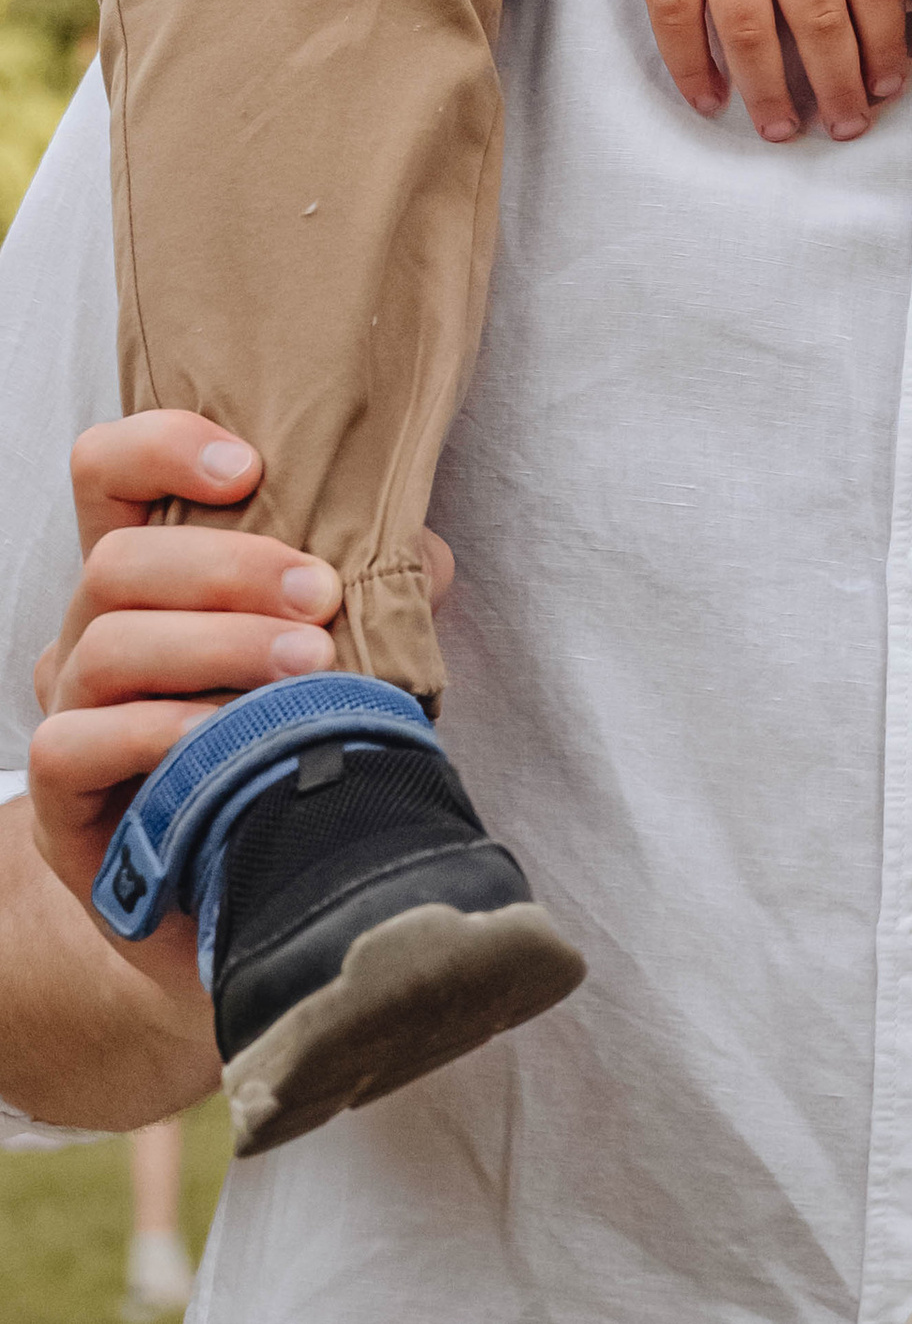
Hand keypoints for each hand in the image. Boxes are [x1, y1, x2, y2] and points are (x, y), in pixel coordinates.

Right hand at [26, 418, 451, 990]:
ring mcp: (69, 712)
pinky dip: (156, 730)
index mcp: (150, 576)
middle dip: (229, 566)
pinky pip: (77, 743)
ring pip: (106, 644)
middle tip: (319, 597)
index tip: (251, 466)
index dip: (162, 446)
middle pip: (118, 559)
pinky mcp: (63, 800)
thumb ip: (374, 587)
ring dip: (217, 645)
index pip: (107, 471)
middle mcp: (92, 631)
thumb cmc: (286, 742)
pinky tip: (223, 735)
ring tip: (305, 665)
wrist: (239, 890)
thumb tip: (423, 552)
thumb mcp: (335, 649)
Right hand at [590, 0, 909, 142]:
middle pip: (818, 20)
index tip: (889, 88)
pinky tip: (712, 101)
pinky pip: (677, 18)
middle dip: (839, 85)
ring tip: (784, 131)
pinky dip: (693, 67)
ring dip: (770, 91)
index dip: (886, 44)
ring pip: (748, 32)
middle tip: (848, 129)